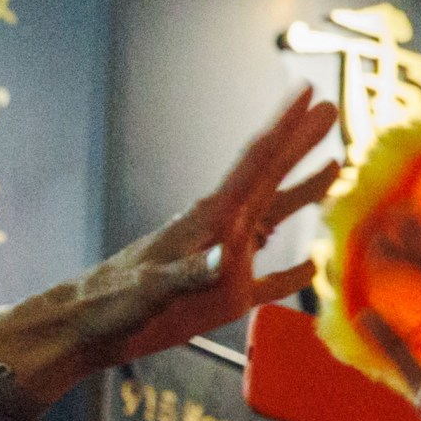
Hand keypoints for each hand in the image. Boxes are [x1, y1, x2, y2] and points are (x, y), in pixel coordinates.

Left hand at [0, 93, 342, 413]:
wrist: (87, 327)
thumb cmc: (114, 303)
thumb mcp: (152, 287)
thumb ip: (192, 272)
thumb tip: (230, 256)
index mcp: (210, 219)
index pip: (256, 162)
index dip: (285, 127)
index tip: (309, 94)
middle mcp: (222, 229)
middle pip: (271, 176)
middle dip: (300, 142)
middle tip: (330, 110)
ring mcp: (224, 260)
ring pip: (275, 217)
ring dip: (304, 192)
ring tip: (334, 166)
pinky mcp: (223, 295)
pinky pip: (269, 280)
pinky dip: (292, 272)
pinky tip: (312, 266)